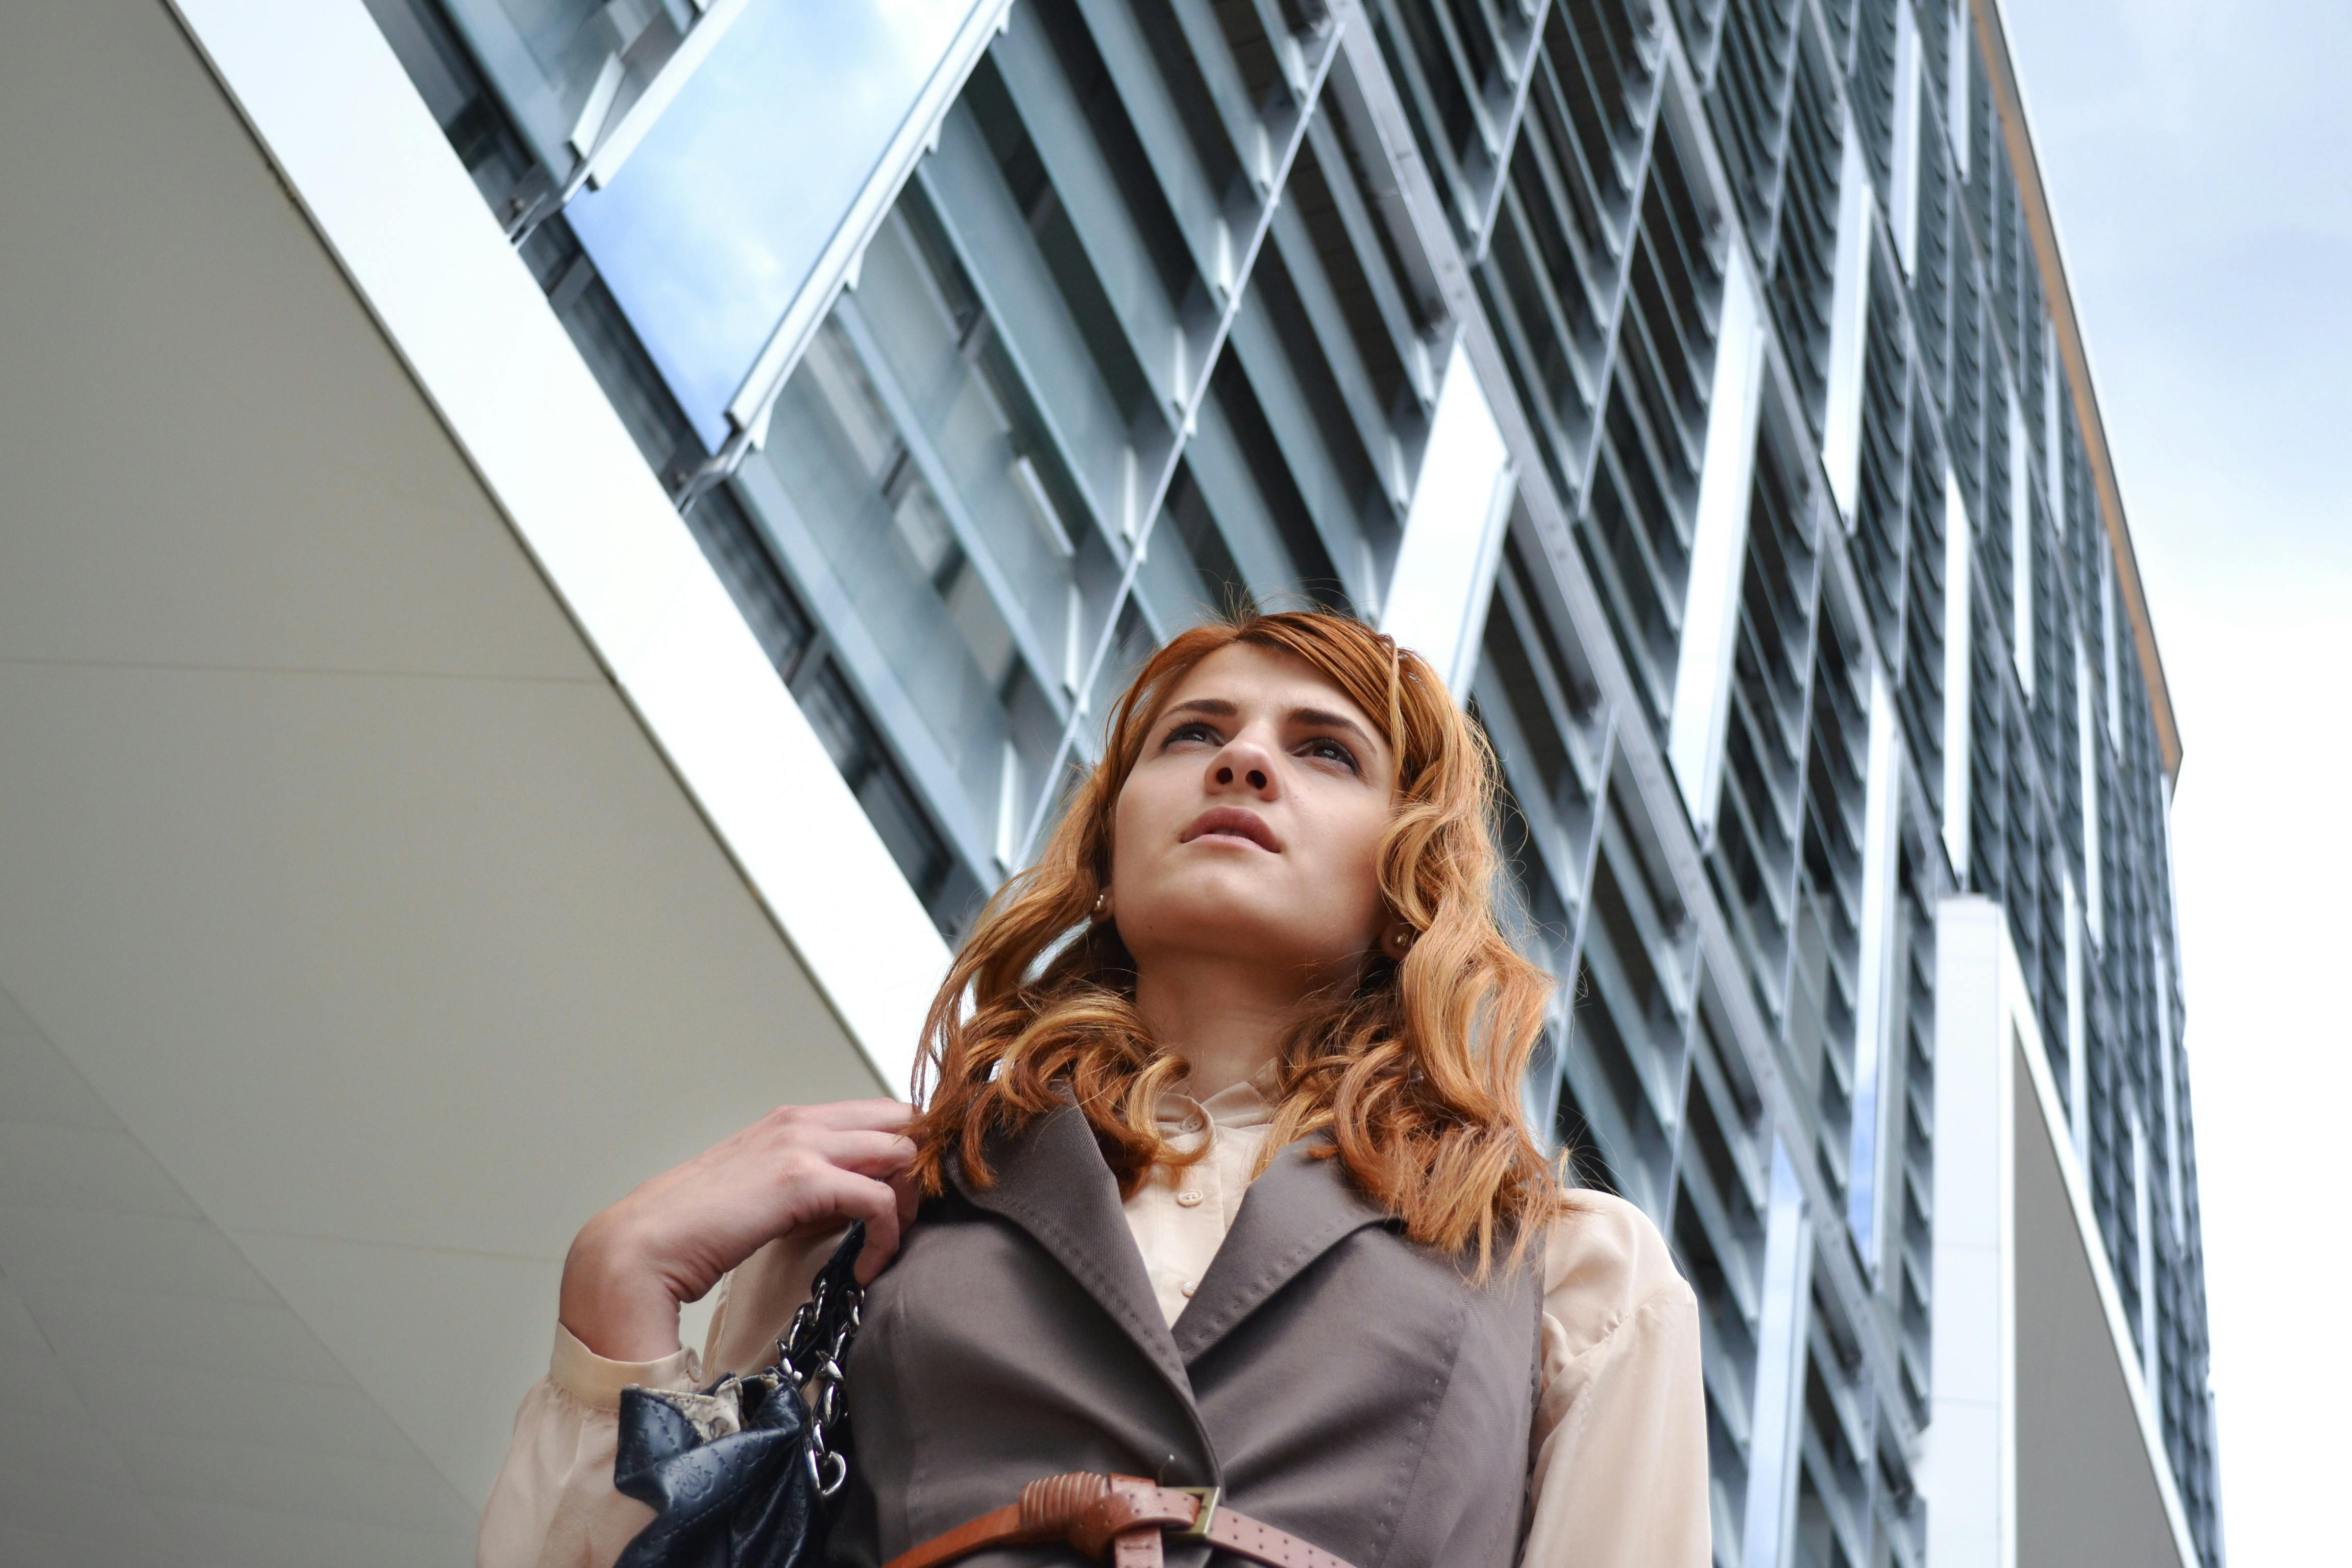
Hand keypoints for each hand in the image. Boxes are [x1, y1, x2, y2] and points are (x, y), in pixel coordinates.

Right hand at [558, 1098, 918, 1361]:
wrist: (643, 1246)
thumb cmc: (693, 1229)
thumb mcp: (759, 1193)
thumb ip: (801, 1185)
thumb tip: (845, 1205)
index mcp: (790, 1121)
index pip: (880, 1114)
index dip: (902, 1155)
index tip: (898, 1202)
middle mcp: (802, 1121)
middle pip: (902, 1123)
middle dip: (915, 1172)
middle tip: (900, 1222)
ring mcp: (803, 1145)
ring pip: (901, 1153)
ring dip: (906, 1204)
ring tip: (883, 1246)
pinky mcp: (804, 1179)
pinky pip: (878, 1199)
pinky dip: (885, 1237)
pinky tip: (865, 1268)